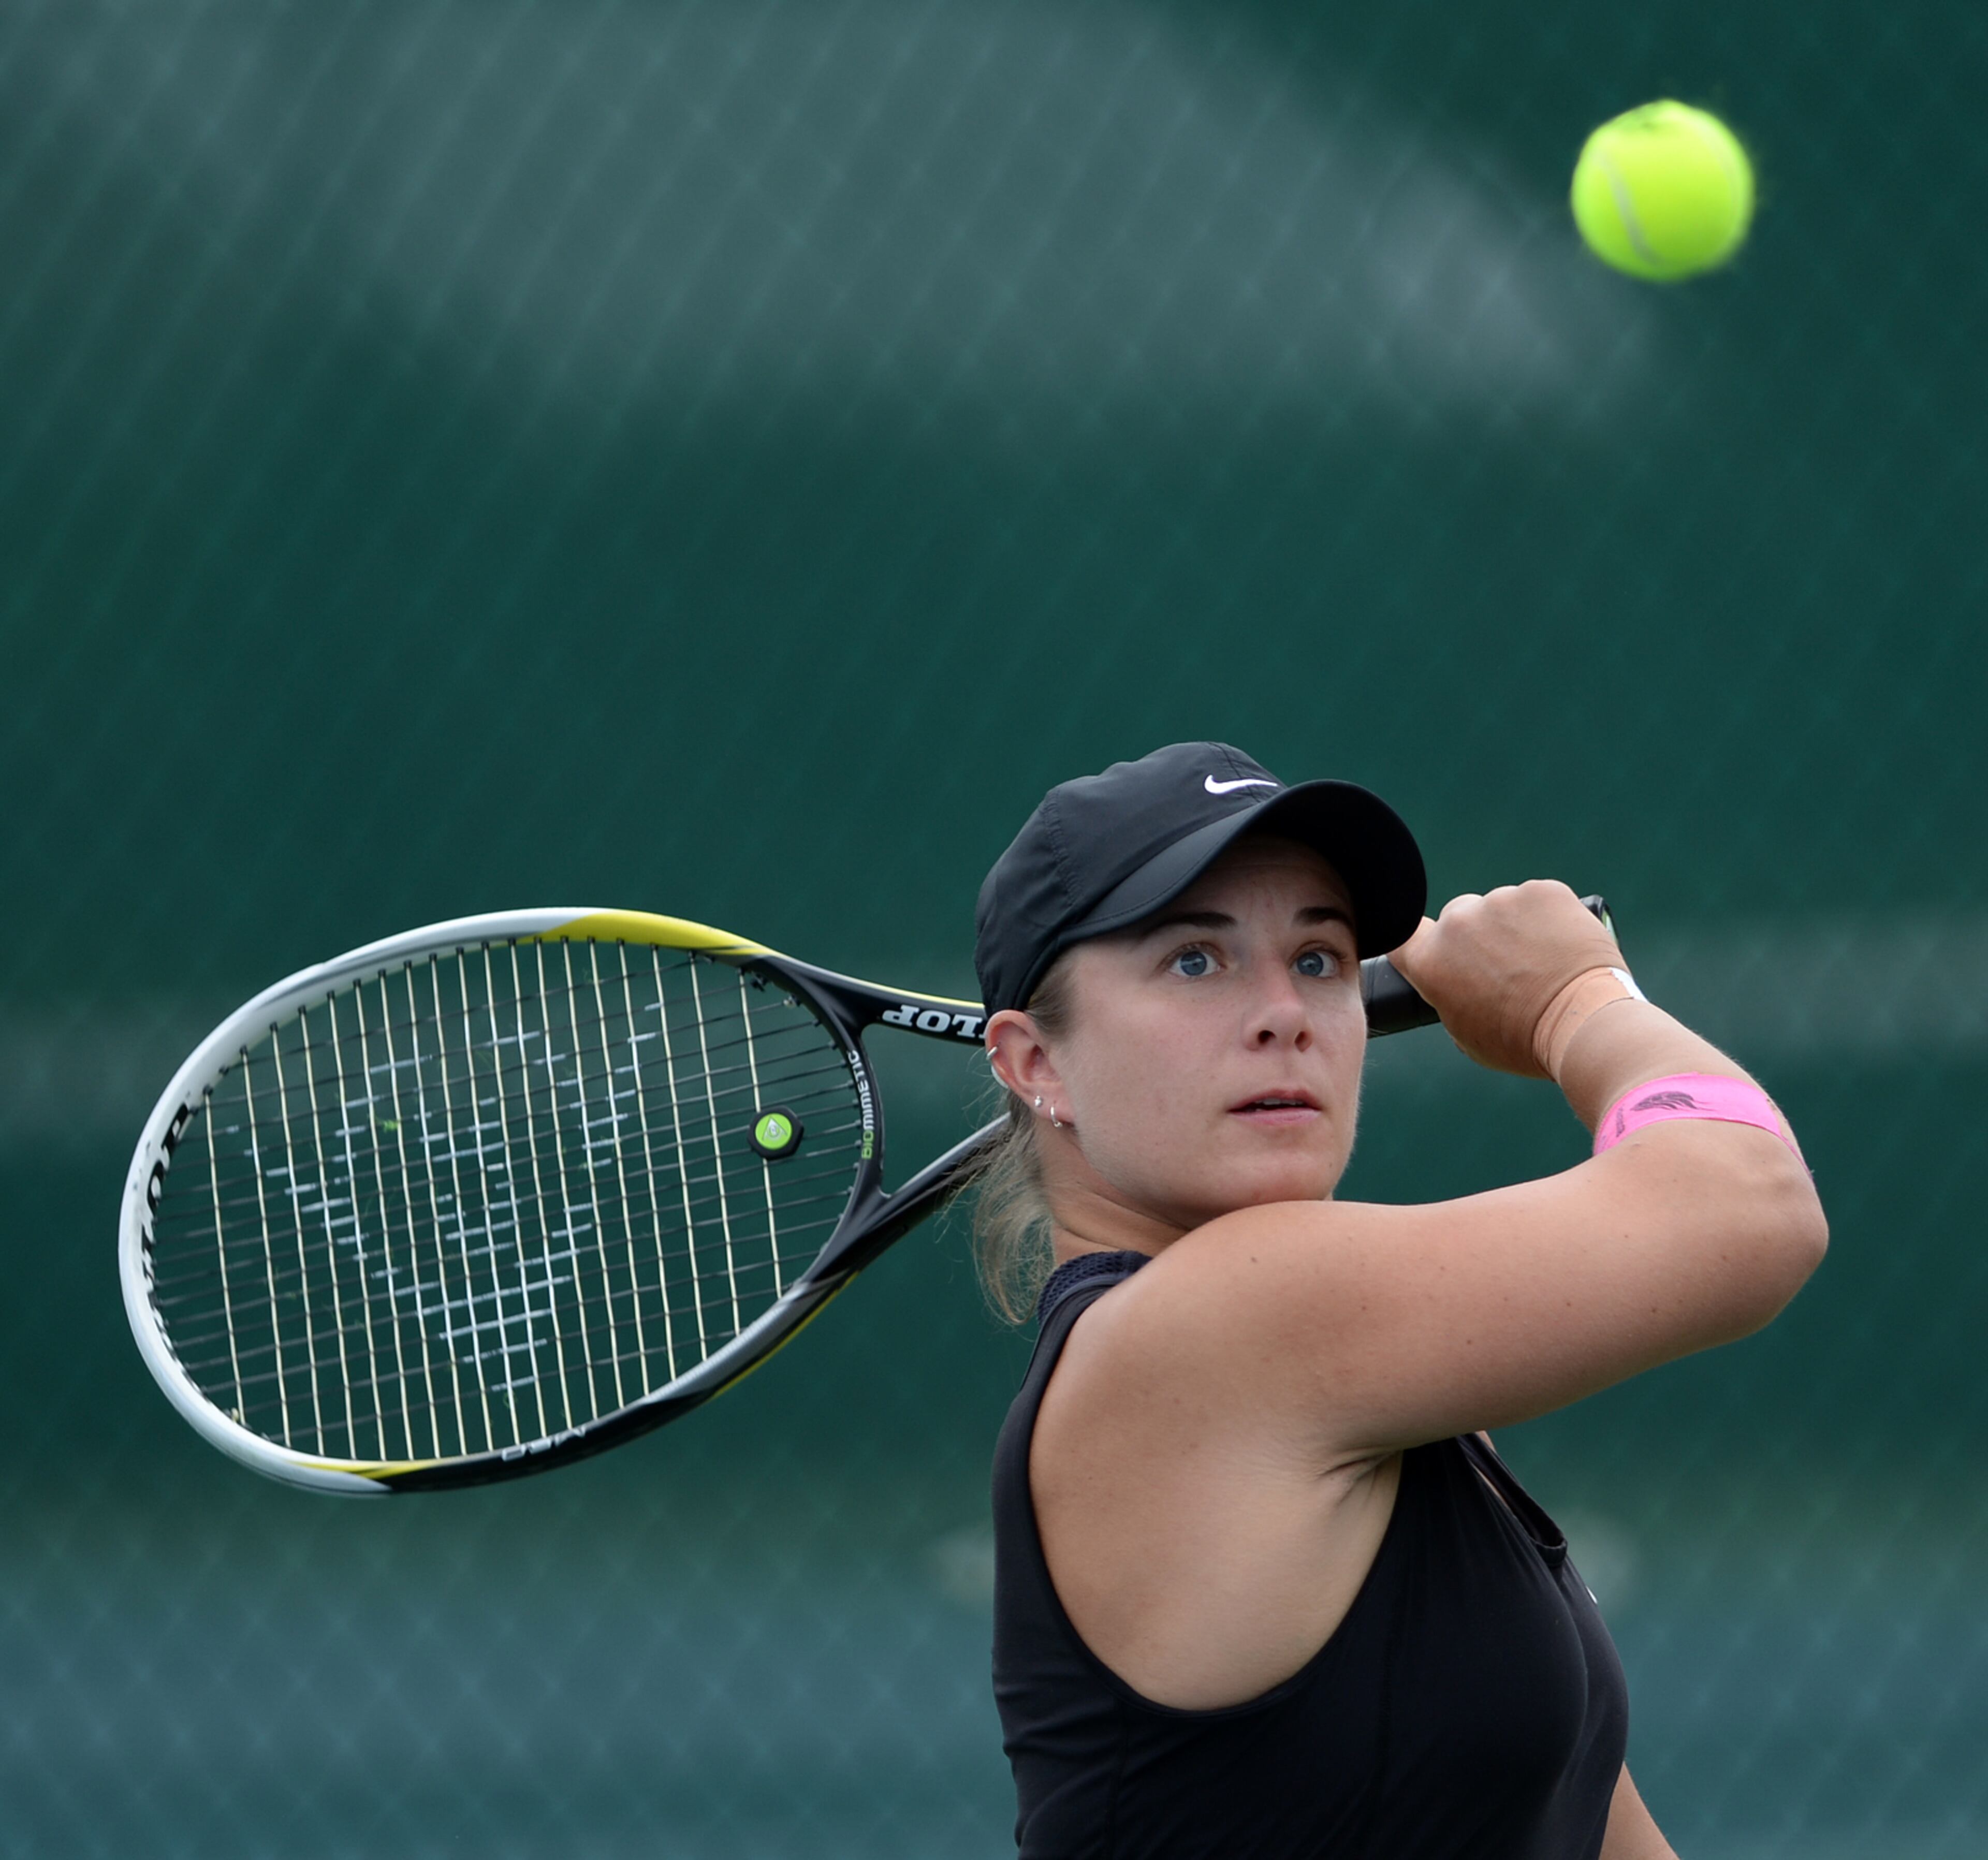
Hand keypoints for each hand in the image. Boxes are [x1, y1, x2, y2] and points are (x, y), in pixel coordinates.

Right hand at [1389, 882, 1625, 1077]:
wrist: (1584, 1023)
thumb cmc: (1525, 1041)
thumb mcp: (1466, 1033)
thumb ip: (1448, 995)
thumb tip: (1457, 980)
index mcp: (1431, 961)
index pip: (1403, 936)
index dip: (1422, 944)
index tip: (1442, 955)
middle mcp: (1458, 924)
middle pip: (1458, 917)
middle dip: (1477, 937)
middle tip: (1509, 968)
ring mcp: (1501, 902)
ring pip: (1502, 907)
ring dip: (1516, 927)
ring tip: (1544, 963)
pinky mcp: (1542, 891)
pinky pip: (1538, 899)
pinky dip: (1549, 918)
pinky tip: (1563, 948)